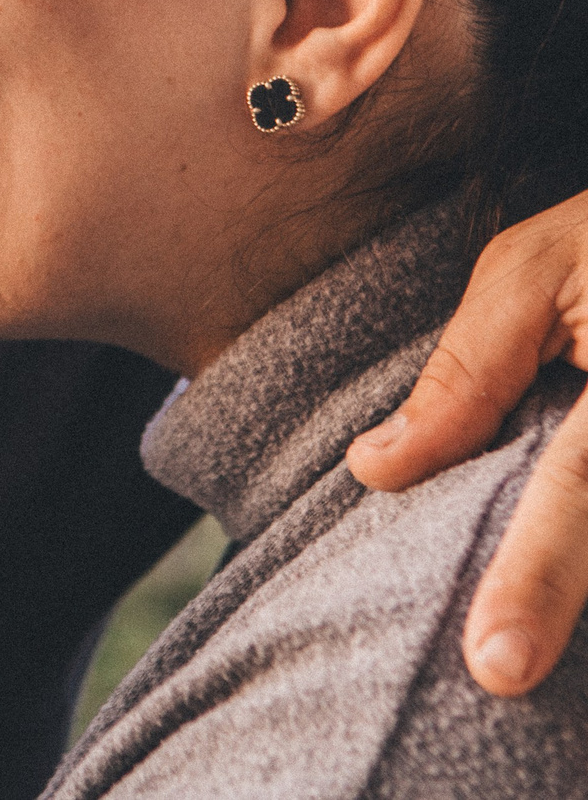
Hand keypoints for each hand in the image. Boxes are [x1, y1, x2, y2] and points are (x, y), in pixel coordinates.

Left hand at [347, 187, 587, 694]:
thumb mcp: (535, 269)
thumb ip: (466, 370)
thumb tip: (380, 469)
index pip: (583, 495)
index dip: (538, 581)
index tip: (494, 663)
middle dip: (557, 606)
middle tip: (497, 677)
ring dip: (567, 581)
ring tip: (509, 630)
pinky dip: (572, 555)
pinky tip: (532, 589)